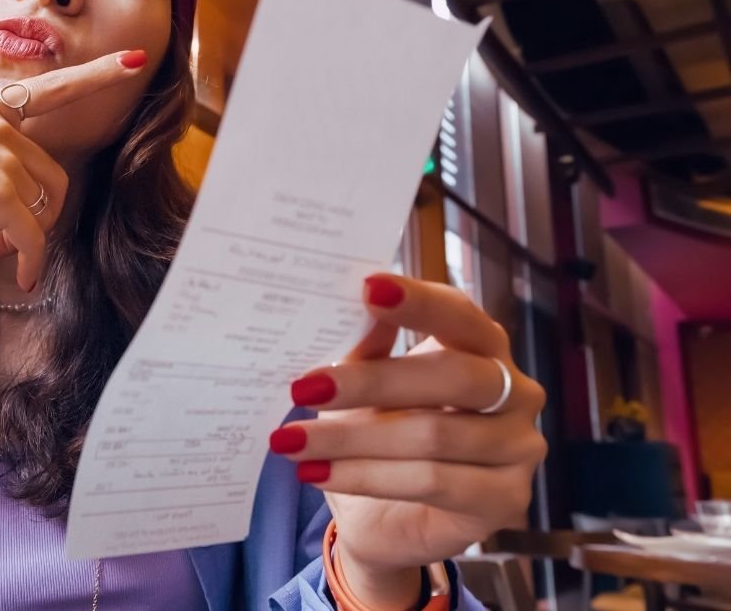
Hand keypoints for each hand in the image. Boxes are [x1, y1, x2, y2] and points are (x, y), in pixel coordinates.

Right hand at [0, 50, 146, 290]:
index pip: (50, 88)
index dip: (95, 75)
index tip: (137, 59)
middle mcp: (0, 125)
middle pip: (51, 177)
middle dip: (35, 215)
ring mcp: (2, 156)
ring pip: (42, 209)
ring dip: (20, 240)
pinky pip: (35, 236)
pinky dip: (31, 262)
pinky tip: (21, 278)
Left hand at [269, 275, 546, 600]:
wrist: (385, 522)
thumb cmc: (380, 437)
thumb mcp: (365, 389)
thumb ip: (366, 352)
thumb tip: (350, 310)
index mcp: (483, 348)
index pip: (460, 314)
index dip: (418, 301)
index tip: (367, 288)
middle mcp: (515, 392)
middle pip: (451, 375)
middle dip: (371, 381)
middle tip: (304, 388)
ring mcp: (519, 448)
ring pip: (432, 434)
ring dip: (351, 438)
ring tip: (291, 441)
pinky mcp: (505, 500)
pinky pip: (431, 481)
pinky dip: (365, 476)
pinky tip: (316, 472)